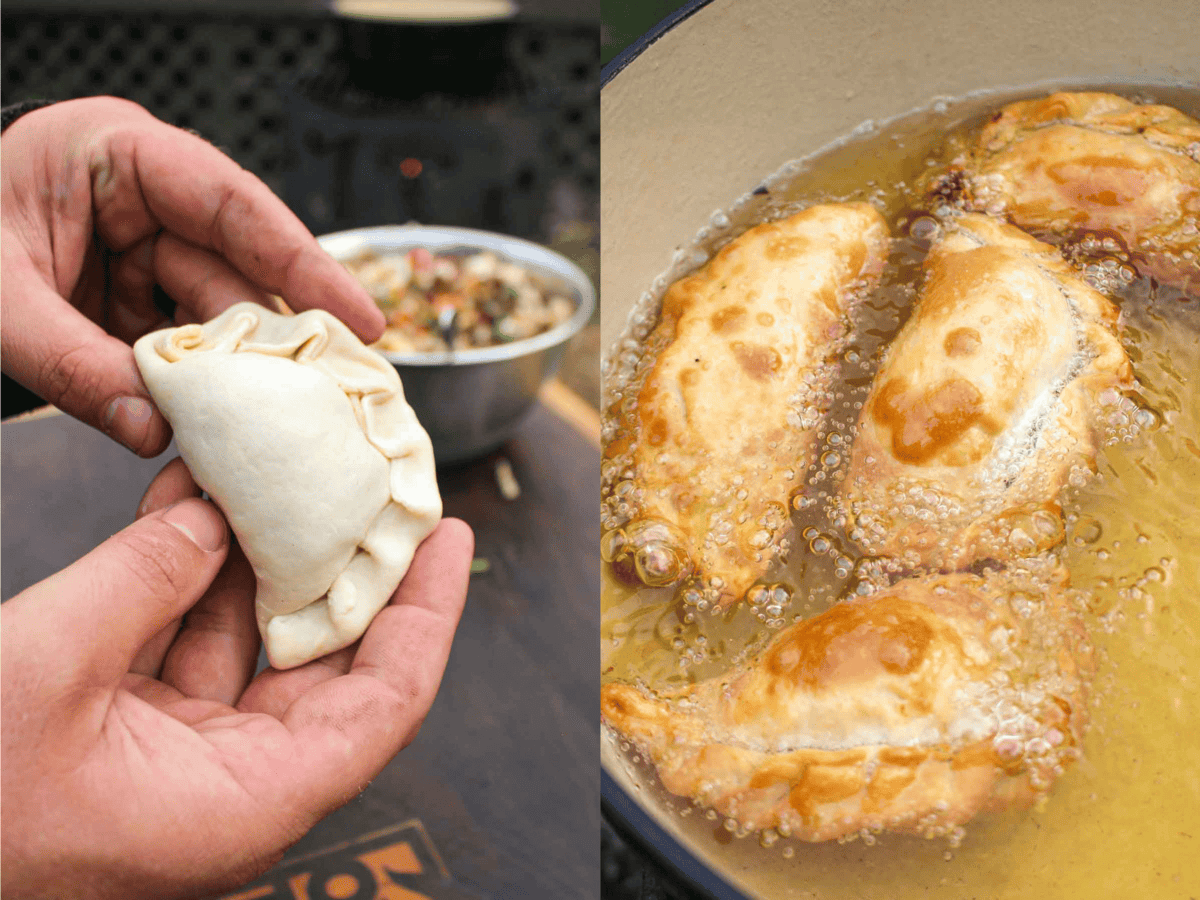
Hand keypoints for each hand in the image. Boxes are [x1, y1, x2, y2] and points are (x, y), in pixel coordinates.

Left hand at [0, 96, 384, 454]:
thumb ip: (70, 363)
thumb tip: (152, 428)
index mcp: (119, 154)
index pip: (233, 204)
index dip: (305, 262)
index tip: (361, 316)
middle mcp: (147, 199)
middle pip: (238, 269)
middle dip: (276, 337)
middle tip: (329, 394)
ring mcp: (145, 248)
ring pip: (218, 314)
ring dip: (239, 370)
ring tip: (279, 420)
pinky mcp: (138, 295)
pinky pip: (186, 342)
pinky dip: (203, 384)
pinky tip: (227, 419)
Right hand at [0, 459, 472, 899]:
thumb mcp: (46, 667)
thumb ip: (142, 580)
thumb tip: (207, 520)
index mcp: (245, 804)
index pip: (386, 703)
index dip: (427, 614)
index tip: (444, 535)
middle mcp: (231, 788)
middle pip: (330, 667)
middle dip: (347, 571)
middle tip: (369, 491)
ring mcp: (180, 762)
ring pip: (252, 646)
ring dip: (258, 560)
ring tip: (280, 476)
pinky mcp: (128, 736)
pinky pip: (184, 646)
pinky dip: (190, 579)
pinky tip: (196, 508)